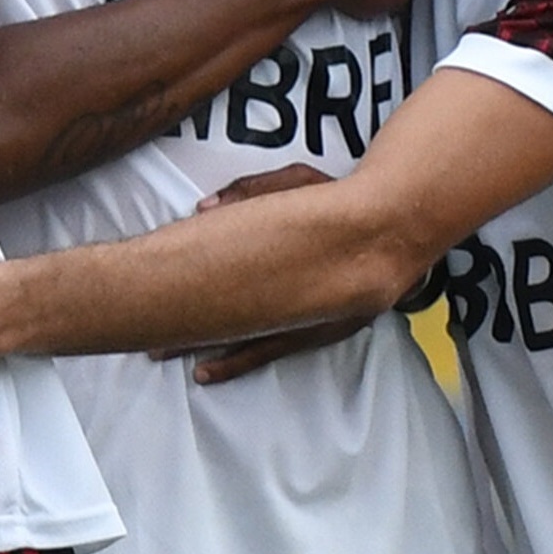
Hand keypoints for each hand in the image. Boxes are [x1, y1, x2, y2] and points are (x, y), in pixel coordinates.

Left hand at [161, 167, 369, 383]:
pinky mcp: (317, 333)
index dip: (188, 294)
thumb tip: (204, 209)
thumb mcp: (300, 181)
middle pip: (228, 318)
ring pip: (244, 344)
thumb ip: (253, 189)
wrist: (402, 230)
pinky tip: (211, 372)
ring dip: (208, 353)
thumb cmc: (343, 199)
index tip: (153, 299)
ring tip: (170, 362)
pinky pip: (269, 352)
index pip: (223, 278)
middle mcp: (292, 298)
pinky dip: (238, 361)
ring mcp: (305, 321)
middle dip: (187, 331)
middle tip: (150, 348)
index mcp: (282, 259)